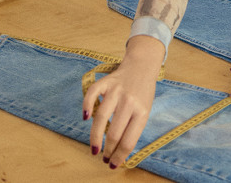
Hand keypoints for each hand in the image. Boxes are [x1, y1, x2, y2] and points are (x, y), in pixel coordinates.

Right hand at [82, 36, 164, 168]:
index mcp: (142, 112)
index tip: (113, 164)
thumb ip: (133, 127)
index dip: (119, 156)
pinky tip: (85, 118)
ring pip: (101, 117)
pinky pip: (92, 94)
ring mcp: (117, 91)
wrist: (142, 66)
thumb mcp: (145, 110)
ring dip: (95, 137)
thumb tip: (119, 151)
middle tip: (103, 158)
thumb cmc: (143, 93)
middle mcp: (129, 102)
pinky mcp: (106, 82)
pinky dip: (87, 106)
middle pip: (114, 132)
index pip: (129, 140)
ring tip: (94, 149)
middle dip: (108, 150)